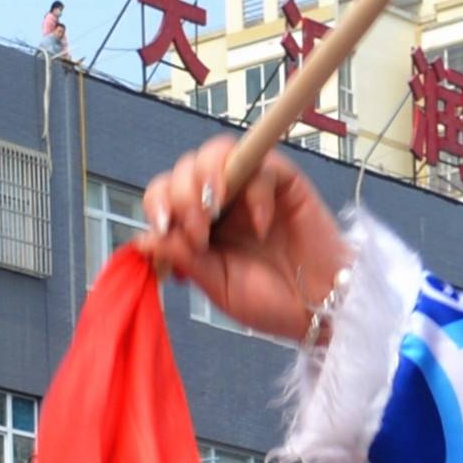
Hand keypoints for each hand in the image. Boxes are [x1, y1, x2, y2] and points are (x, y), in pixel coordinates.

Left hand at [138, 139, 352, 344]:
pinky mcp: (285, 182)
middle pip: (186, 167)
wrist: (318, 310)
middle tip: (200, 236)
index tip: (162, 228)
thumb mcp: (217, 284)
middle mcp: (223, 200)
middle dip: (183, 197)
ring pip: (219, 152)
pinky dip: (255, 191)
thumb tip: (143, 238)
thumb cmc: (271, 301)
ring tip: (214, 213)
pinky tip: (261, 226)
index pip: (165, 193)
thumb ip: (183, 258)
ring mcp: (252, 188)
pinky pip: (263, 165)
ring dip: (208, 178)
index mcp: (200, 224)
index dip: (157, 202)